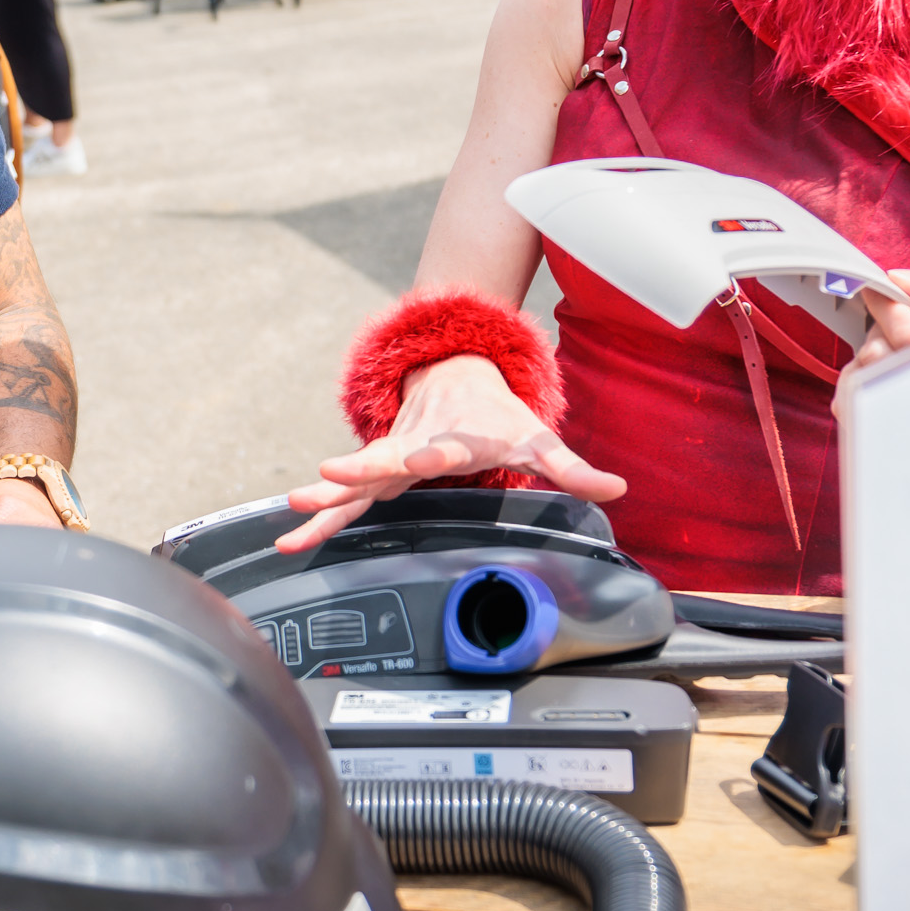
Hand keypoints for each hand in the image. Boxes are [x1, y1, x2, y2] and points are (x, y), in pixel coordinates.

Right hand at [277, 353, 623, 554]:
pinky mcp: (377, 473)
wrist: (452, 373)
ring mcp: (391, 458)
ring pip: (355, 483)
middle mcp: (415, 445)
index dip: (430, 455)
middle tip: (324, 479)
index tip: (420, 461)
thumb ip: (573, 469)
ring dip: (325, 501)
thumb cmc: (496, 413)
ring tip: (293, 515)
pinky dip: (321, 515)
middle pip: (383, 460)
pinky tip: (292, 537)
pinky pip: (345, 498)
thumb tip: (617, 489)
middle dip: (354, 472)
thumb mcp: (538, 438)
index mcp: (453, 438)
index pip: (441, 448)